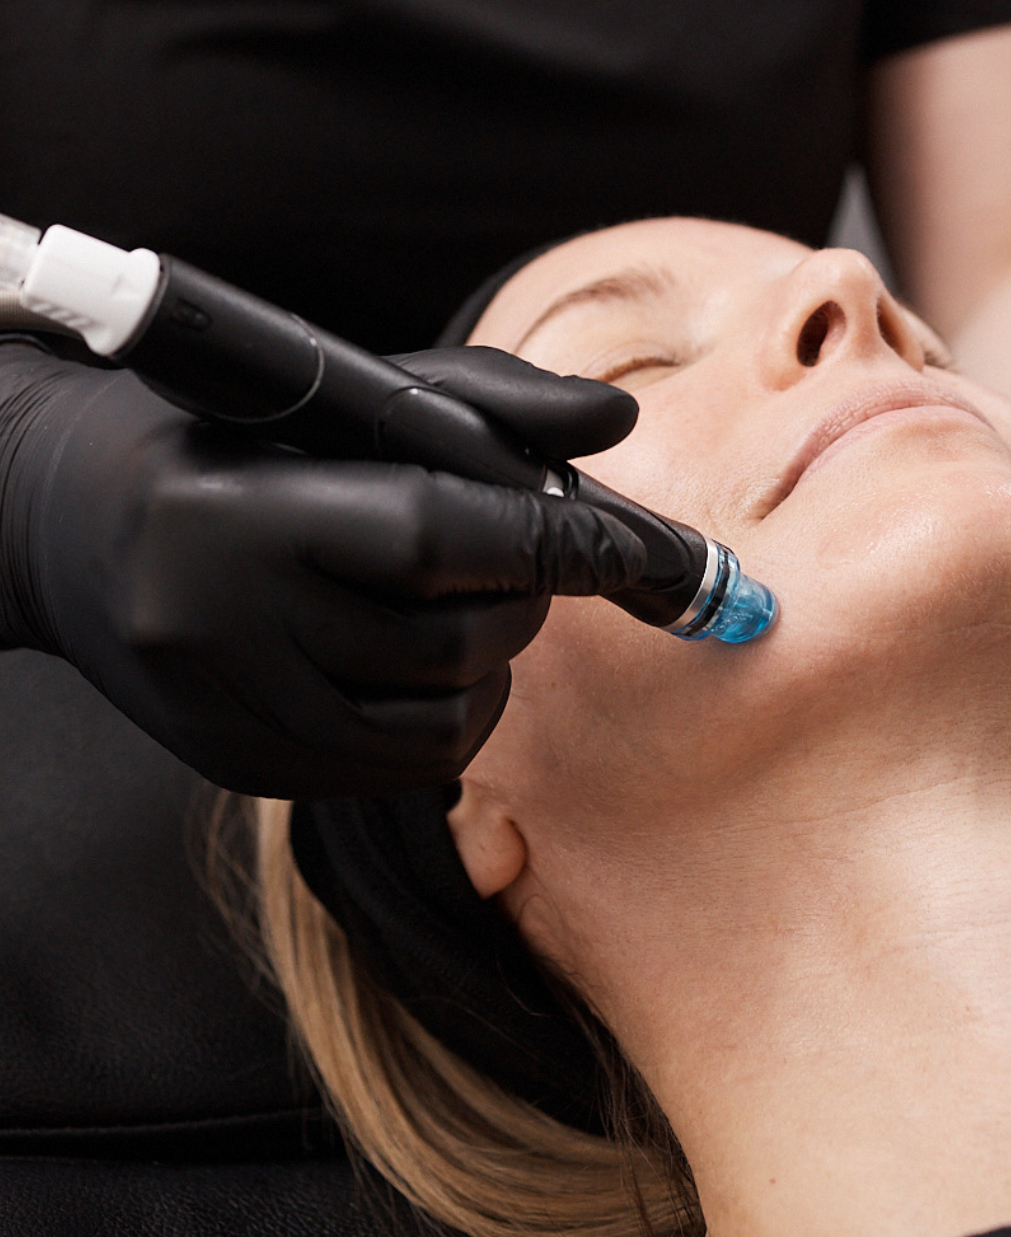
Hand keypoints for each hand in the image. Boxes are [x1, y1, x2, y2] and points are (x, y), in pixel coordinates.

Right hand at [0, 340, 643, 797]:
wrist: (88, 535)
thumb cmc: (238, 450)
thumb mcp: (352, 402)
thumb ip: (489, 406)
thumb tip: (614, 423)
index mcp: (235, 513)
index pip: (431, 535)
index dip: (546, 542)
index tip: (628, 549)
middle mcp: (221, 626)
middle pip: (449, 640)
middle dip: (525, 600)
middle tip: (529, 562)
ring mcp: (233, 713)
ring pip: (445, 717)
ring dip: (496, 662)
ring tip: (470, 608)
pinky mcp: (249, 767)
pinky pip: (411, 765)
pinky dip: (456, 713)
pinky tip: (431, 666)